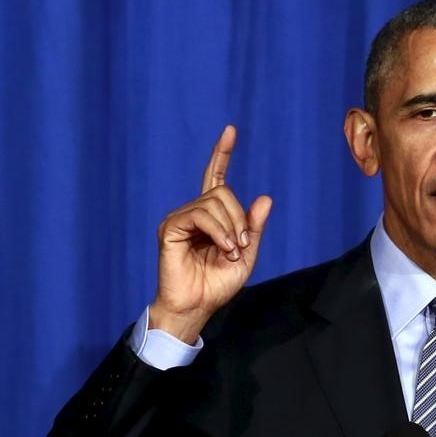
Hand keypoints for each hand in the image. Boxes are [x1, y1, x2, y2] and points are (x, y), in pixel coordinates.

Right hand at [149, 125, 271, 342]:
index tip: (230, 130)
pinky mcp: (170, 228)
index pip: (216, 177)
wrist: (197, 306)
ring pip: (213, 202)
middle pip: (223, 192)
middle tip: (240, 246)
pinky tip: (222, 249)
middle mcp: (193, 212)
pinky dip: (217, 231)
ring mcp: (179, 219)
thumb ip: (253, 227)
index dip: (222, 154)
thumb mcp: (246, 254)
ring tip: (229, 252)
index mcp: (211, 216)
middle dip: (239, 218)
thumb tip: (265, 197)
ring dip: (230, 228)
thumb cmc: (218, 284)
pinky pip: (199, 215)